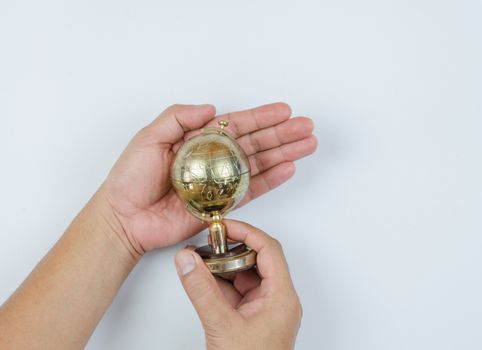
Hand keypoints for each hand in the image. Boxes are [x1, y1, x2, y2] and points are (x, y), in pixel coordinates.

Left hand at [99, 103, 316, 255]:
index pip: (235, 124)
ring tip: (307, 145)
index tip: (284, 111)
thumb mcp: (148, 138)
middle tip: (307, 127)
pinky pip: (251, 191)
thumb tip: (211, 108)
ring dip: (283, 154)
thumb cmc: (130, 178)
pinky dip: (271, 180)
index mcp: (197, 140)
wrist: (125, 218)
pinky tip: (288, 169)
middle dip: (282, 134)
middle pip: (254, 142)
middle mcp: (212, 159)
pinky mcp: (221, 205)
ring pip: (258, 164)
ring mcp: (219, 182)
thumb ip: (177, 118)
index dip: (261, 117)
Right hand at [174, 220, 301, 349]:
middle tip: (209, 242)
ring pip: (246, 276)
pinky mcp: (252, 320)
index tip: (225, 225)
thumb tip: (187, 260)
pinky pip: (237, 293)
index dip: (247, 232)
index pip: (269, 250)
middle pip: (258, 260)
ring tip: (202, 261)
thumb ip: (201, 290)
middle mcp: (277, 301)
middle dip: (232, 250)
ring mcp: (264, 311)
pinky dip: (221, 285)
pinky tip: (204, 281)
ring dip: (224, 268)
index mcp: (281, 298)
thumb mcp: (221, 326)